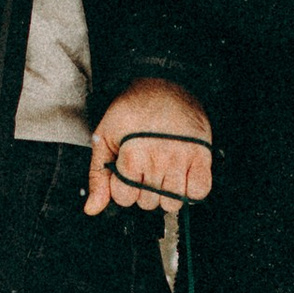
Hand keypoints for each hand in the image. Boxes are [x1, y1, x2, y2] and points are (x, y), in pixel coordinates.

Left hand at [88, 81, 213, 214]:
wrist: (163, 83)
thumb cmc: (133, 108)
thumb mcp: (104, 137)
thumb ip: (98, 175)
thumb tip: (92, 208)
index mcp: (132, 155)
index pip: (124, 198)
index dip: (123, 187)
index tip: (128, 171)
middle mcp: (158, 159)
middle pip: (148, 203)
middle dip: (144, 189)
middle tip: (146, 168)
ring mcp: (181, 159)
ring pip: (172, 203)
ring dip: (166, 193)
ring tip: (163, 172)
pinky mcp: (201, 156)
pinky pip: (199, 192)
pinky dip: (191, 190)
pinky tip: (182, 177)